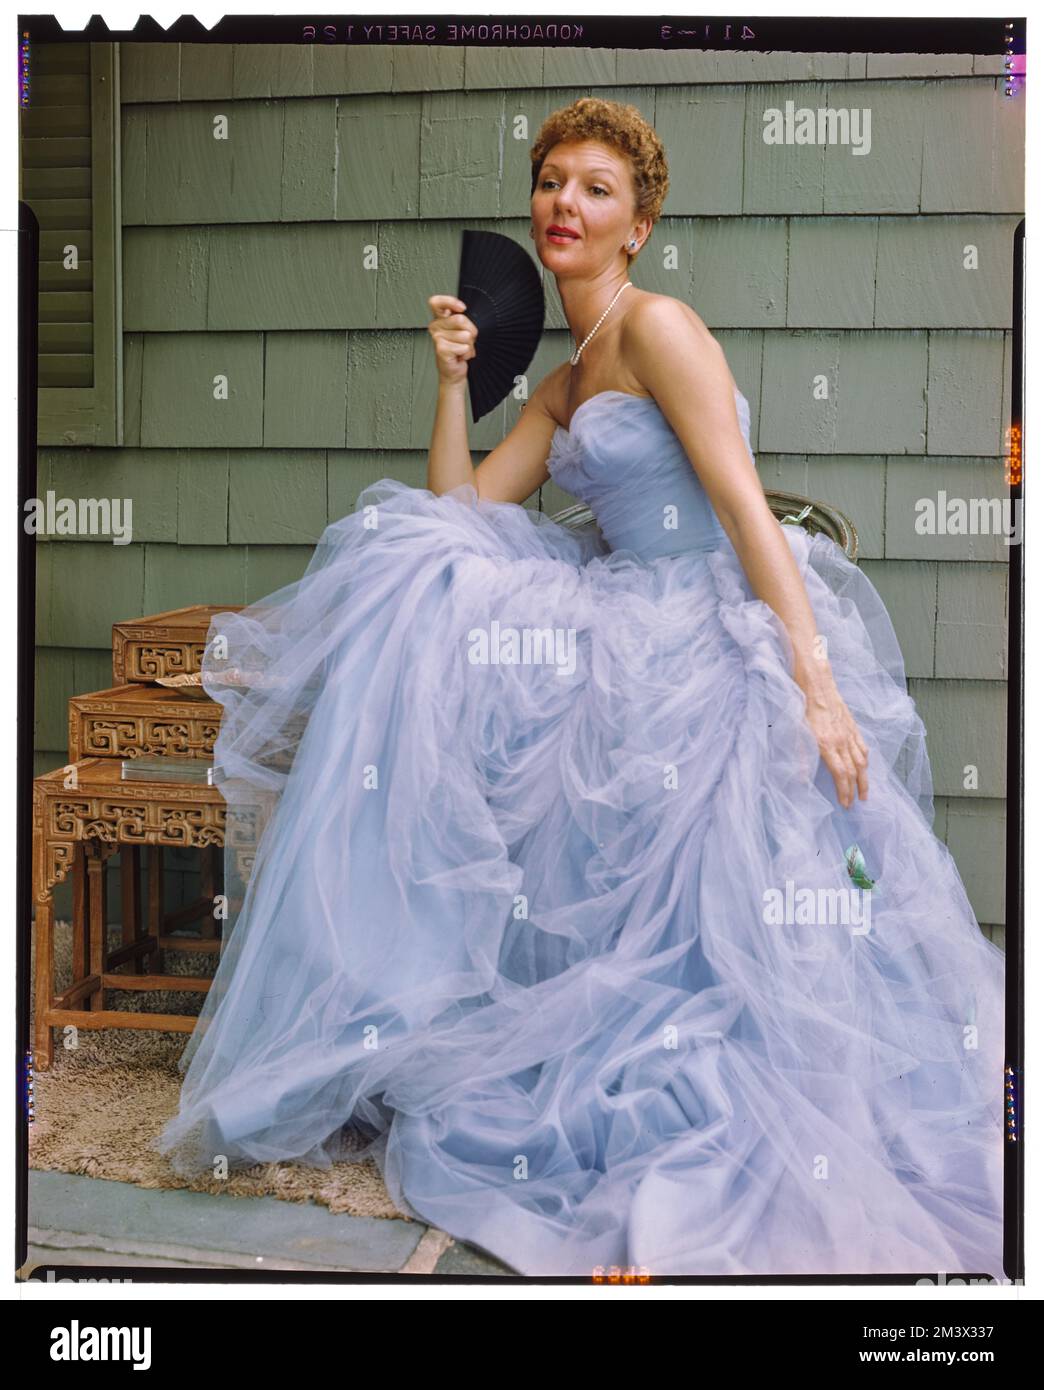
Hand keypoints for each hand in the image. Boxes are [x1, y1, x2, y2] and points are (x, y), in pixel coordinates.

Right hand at [427, 294, 477, 385]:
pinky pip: (464, 347)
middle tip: (466, 340)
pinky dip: (467, 353)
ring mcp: (437, 337)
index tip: (462, 308)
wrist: (454, 372)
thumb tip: (463, 313)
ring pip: (465, 335)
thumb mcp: (464, 330)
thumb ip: (463, 319)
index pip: (436, 302)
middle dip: (471, 331)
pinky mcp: (441, 349)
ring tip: (462, 349)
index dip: (450, 302)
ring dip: (469, 345)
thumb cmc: (460, 350)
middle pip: (460, 319)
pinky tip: (460, 356)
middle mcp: (436, 326)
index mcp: (440, 318)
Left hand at [801, 678, 869, 808]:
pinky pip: (863, 747)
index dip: (844, 791)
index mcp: (827, 744)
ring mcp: (849, 734)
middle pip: (854, 771)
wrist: (817, 684)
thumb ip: (801, 756)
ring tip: (865, 792)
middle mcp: (841, 741)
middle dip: (855, 790)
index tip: (845, 803)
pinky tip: (865, 767)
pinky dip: (865, 760)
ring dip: (864, 779)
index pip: (840, 774)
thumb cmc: (804, 707)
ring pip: (862, 761)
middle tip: (856, 803)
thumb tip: (802, 778)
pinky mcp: (853, 727)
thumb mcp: (797, 732)